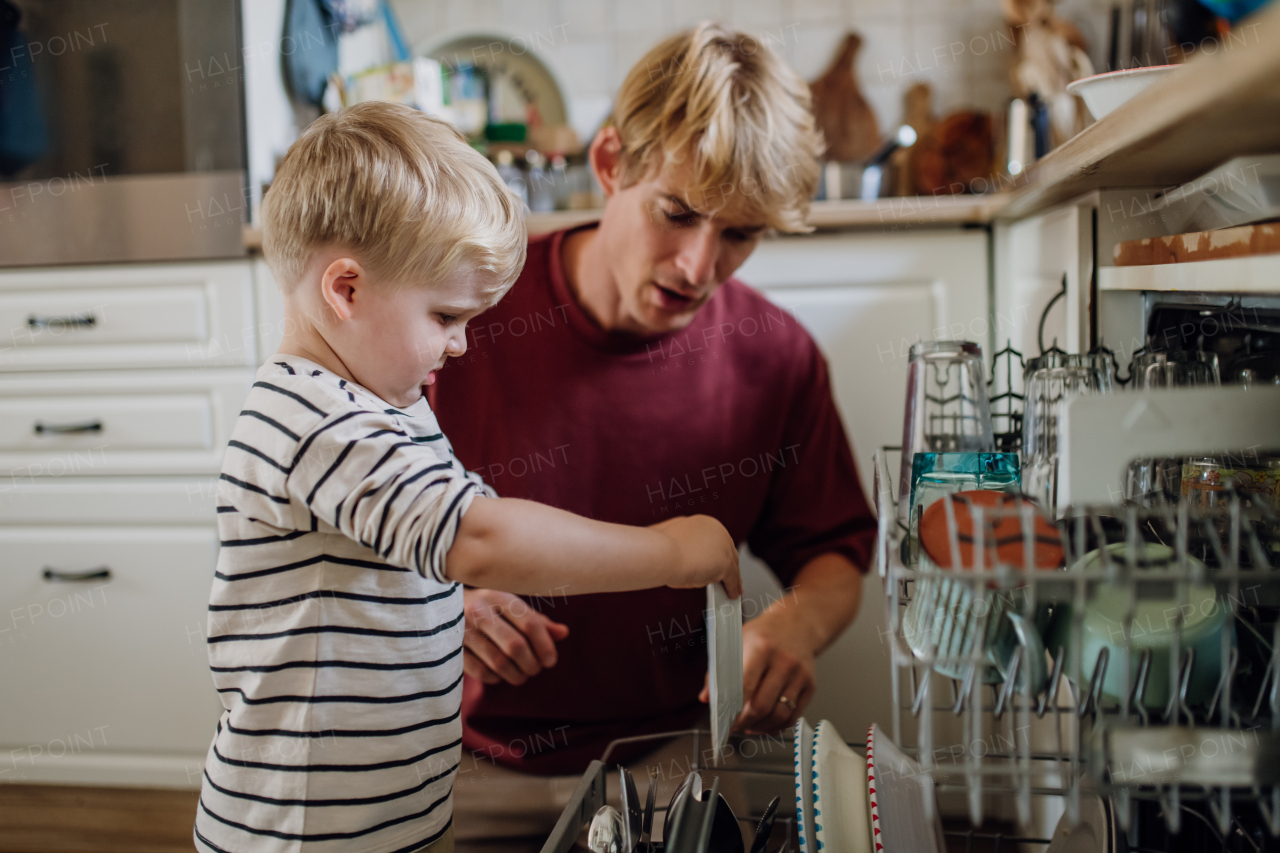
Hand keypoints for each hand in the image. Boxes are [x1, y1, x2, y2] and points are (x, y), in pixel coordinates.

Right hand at [461, 588, 569, 685]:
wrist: (438, 605)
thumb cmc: (485, 607)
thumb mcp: (509, 606)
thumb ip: (536, 620)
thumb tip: (564, 633)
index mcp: (498, 597)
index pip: (530, 623)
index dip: (545, 646)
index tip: (551, 661)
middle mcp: (479, 611)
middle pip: (515, 646)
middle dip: (531, 664)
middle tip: (536, 669)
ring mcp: (462, 630)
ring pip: (499, 662)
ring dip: (516, 675)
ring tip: (522, 675)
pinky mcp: (451, 648)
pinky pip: (480, 671)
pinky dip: (495, 678)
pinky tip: (500, 675)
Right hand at [650, 515, 741, 597]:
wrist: (661, 553)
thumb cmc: (660, 547)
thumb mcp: (672, 537)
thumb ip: (684, 543)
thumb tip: (686, 553)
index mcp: (704, 523)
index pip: (717, 541)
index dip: (717, 554)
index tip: (717, 563)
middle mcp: (717, 531)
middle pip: (728, 552)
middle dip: (729, 566)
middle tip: (728, 577)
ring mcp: (723, 547)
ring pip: (732, 566)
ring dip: (733, 578)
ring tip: (733, 588)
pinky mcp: (725, 563)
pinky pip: (731, 579)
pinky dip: (732, 588)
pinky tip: (732, 593)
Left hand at [699, 609, 816, 733]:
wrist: (797, 624)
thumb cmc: (764, 633)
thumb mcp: (737, 641)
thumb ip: (718, 670)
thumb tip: (706, 697)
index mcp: (762, 648)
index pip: (745, 686)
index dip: (733, 709)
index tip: (725, 721)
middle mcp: (784, 662)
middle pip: (762, 705)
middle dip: (745, 722)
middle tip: (735, 726)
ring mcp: (800, 675)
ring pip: (780, 715)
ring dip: (761, 727)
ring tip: (749, 726)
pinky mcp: (810, 685)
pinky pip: (794, 716)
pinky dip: (778, 726)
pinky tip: (766, 724)